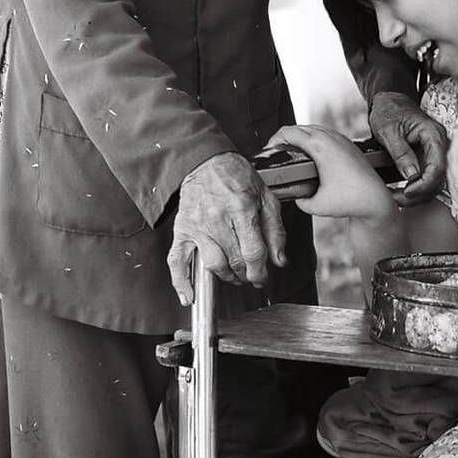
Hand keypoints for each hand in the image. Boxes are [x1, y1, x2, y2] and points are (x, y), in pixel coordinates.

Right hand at [168, 151, 283, 305]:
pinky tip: (189, 296)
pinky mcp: (182, 229)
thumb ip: (275, 229)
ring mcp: (197, 225)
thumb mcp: (265, 196)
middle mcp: (218, 218)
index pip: (254, 251)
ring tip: (234, 275)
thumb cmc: (236, 176)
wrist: (205, 161)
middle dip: (247, 275)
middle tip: (251, 275)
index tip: (262, 276)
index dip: (261, 270)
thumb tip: (280, 260)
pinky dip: (181, 282)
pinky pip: (177, 260)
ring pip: (213, 264)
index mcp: (242, 208)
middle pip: (235, 260)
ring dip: (226, 277)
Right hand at [264, 124, 398, 219]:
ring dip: (299, 137)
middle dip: (284, 138)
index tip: (268, 151)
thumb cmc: (350, 200)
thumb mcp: (315, 205)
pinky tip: (308, 153)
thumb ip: (298, 200)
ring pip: (312, 129)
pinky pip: (324, 134)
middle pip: (299, 128)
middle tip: (275, 152)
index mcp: (320, 146)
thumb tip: (293, 196)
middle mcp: (331, 137)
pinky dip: (312, 139)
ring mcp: (341, 138)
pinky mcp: (347, 143)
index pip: (289, 132)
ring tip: (289, 152)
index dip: (274, 140)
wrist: (376, 199)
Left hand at [368, 90, 448, 205]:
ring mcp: (435, 152)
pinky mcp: (428, 158)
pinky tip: (401, 192)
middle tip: (398, 199)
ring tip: (396, 198)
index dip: (424, 184)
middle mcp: (440, 144)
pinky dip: (416, 188)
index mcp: (434, 135)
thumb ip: (402, 153)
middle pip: (439, 178)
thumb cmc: (389, 112)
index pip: (438, 166)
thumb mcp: (389, 132)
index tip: (406, 192)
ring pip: (435, 182)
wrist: (389, 101)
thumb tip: (411, 176)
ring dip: (418, 194)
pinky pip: (428, 178)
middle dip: (420, 193)